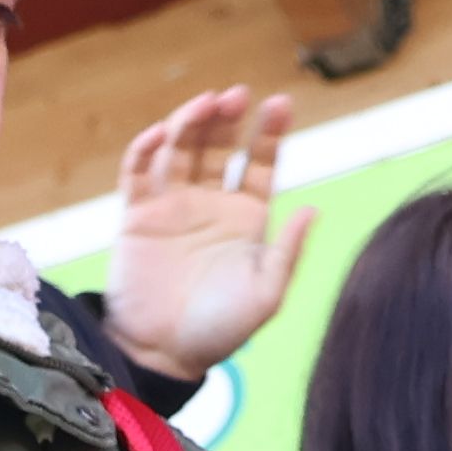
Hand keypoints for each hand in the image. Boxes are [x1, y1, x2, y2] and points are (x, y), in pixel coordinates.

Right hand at [99, 86, 305, 383]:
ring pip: (180, 149)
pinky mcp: (136, 216)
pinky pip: (139, 171)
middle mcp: (210, 205)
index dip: (270, 132)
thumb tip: (315, 208)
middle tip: (236, 95)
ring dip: (191, 121)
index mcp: (246, 218)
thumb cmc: (220, 330)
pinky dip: (147, 148)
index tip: (280, 103)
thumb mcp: (267, 294)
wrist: (162, 354)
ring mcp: (171, 207)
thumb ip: (288, 251)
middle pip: (219, 146)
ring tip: (205, 103)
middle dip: (228, 118)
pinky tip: (162, 132)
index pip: (260, 163)